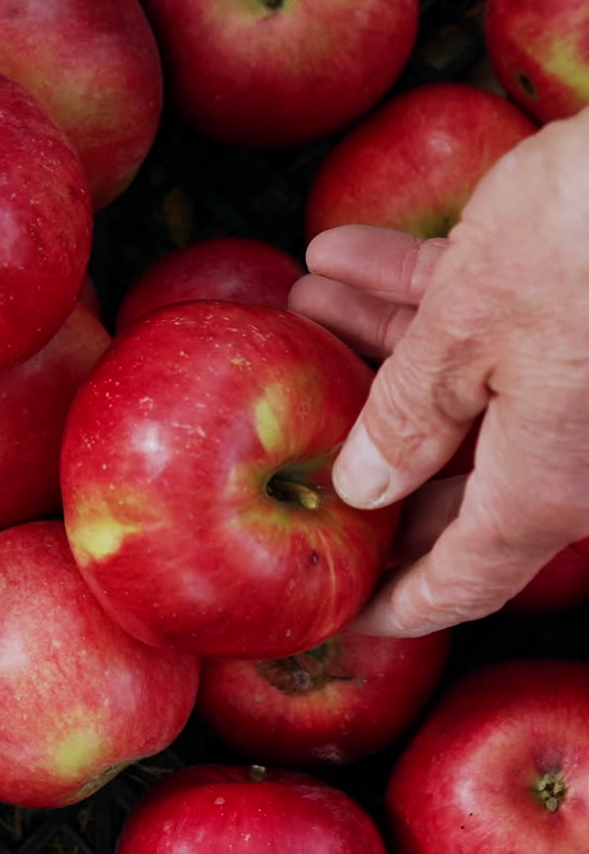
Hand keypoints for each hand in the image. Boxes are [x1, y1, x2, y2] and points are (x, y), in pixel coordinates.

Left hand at [289, 109, 588, 635]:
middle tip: (294, 426)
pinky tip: (341, 251)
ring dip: (373, 344)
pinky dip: (417, 295)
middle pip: (448, 482)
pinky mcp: (576, 317)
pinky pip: (486, 326)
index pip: (460, 582)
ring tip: (302, 305)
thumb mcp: (467, 333)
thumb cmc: (584, 243)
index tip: (344, 610)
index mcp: (543, 489)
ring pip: (458, 389)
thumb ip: (409, 418)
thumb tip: (367, 486)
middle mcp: (568, 454)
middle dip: (362, 443)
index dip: (396, 604)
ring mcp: (577, 391)